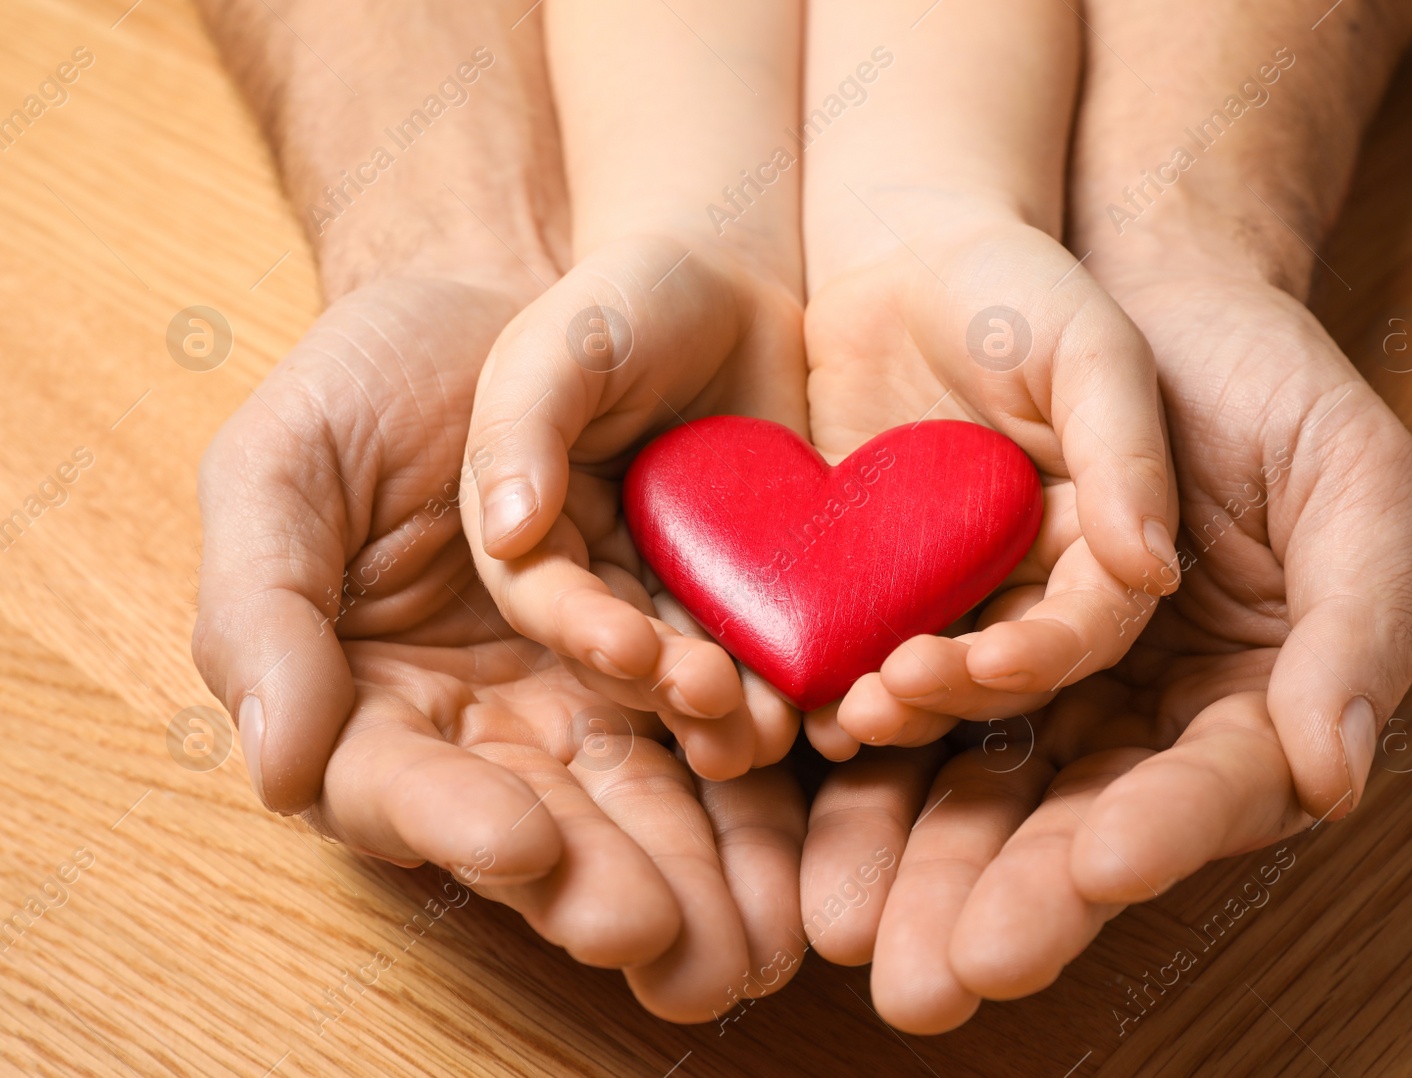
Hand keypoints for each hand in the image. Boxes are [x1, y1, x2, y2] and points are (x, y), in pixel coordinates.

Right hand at [193, 278, 807, 1020]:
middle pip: (544, 824)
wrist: (526, 295)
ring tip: (751, 860)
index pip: (402, 792)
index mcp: (374, 696)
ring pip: (648, 783)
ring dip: (702, 833)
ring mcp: (594, 685)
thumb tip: (281, 766)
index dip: (457, 828)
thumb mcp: (285, 461)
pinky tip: (798, 750)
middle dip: (606, 881)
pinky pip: (724, 706)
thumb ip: (263, 606)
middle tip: (667, 937)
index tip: (524, 846)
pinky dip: (760, 737)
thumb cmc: (380, 372)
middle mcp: (490, 714)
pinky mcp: (686, 640)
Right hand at [459, 236, 807, 780]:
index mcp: (529, 522)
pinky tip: (819, 703)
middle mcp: (595, 568)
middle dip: (663, 684)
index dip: (582, 630)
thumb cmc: (629, 297)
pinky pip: (762, 641)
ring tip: (768, 732)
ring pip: (690, 664)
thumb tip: (505, 531)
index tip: (634, 649)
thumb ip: (524, 425)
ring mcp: (673, 581)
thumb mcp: (564, 343)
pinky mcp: (747, 584)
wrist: (734, 283)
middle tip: (716, 702)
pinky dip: (786, 676)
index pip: (543, 595)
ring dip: (722, 708)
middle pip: (619, 652)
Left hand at [798, 265, 1411, 1032]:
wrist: (1118, 284)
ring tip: (851, 914)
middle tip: (942, 974)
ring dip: (915, 850)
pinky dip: (868, 744)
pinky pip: (909, 709)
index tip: (1098, 868)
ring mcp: (1041, 684)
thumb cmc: (1253, 372)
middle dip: (1012, 897)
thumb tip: (1333, 772)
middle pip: (1079, 825)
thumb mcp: (1348, 473)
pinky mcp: (952, 634)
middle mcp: (1141, 713)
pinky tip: (821, 768)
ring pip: (980, 786)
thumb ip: (1358, 620)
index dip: (1159, 833)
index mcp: (1252, 698)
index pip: (1210, 790)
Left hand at [801, 213, 1178, 757]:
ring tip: (842, 717)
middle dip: (951, 696)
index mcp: (1095, 537)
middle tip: (888, 700)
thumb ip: (1127, 454)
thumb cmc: (1012, 286)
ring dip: (890, 708)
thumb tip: (1157, 573)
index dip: (1043, 657)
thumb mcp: (1088, 350)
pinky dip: (824, 674)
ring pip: (924, 675)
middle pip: (1000, 672)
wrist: (898, 251)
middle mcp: (1023, 576)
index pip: (1086, 627)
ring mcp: (938, 581)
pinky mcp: (859, 572)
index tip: (990, 664)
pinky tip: (789, 698)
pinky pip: (846, 637)